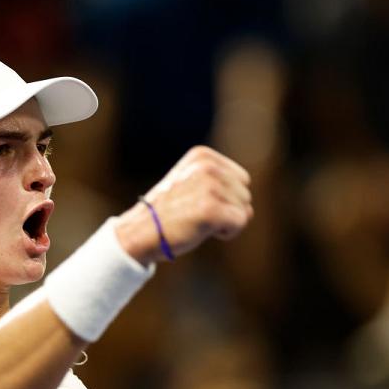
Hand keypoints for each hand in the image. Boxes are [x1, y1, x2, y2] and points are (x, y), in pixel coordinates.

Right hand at [116, 146, 252, 264]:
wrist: (139, 232)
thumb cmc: (165, 213)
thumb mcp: (188, 182)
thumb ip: (216, 181)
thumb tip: (248, 204)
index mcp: (202, 156)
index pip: (241, 179)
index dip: (226, 197)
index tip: (199, 202)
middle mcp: (207, 167)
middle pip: (245, 194)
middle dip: (227, 210)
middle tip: (197, 215)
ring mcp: (209, 187)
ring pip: (245, 210)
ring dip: (225, 222)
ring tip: (197, 222)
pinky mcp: (211, 209)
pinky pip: (240, 223)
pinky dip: (226, 233)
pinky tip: (204, 231)